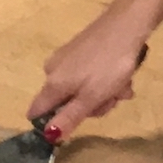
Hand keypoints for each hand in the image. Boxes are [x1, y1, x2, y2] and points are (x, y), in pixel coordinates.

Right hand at [25, 8, 150, 143]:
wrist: (125, 27)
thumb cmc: (108, 66)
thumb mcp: (91, 98)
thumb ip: (69, 118)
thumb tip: (46, 135)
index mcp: (53, 83)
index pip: (37, 110)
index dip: (52, 124)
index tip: (74, 125)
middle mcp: (53, 70)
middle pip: (66, 103)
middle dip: (91, 106)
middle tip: (111, 100)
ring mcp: (67, 58)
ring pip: (82, 89)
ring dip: (104, 94)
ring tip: (122, 86)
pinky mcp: (80, 49)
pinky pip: (89, 75)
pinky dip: (105, 80)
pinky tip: (122, 75)